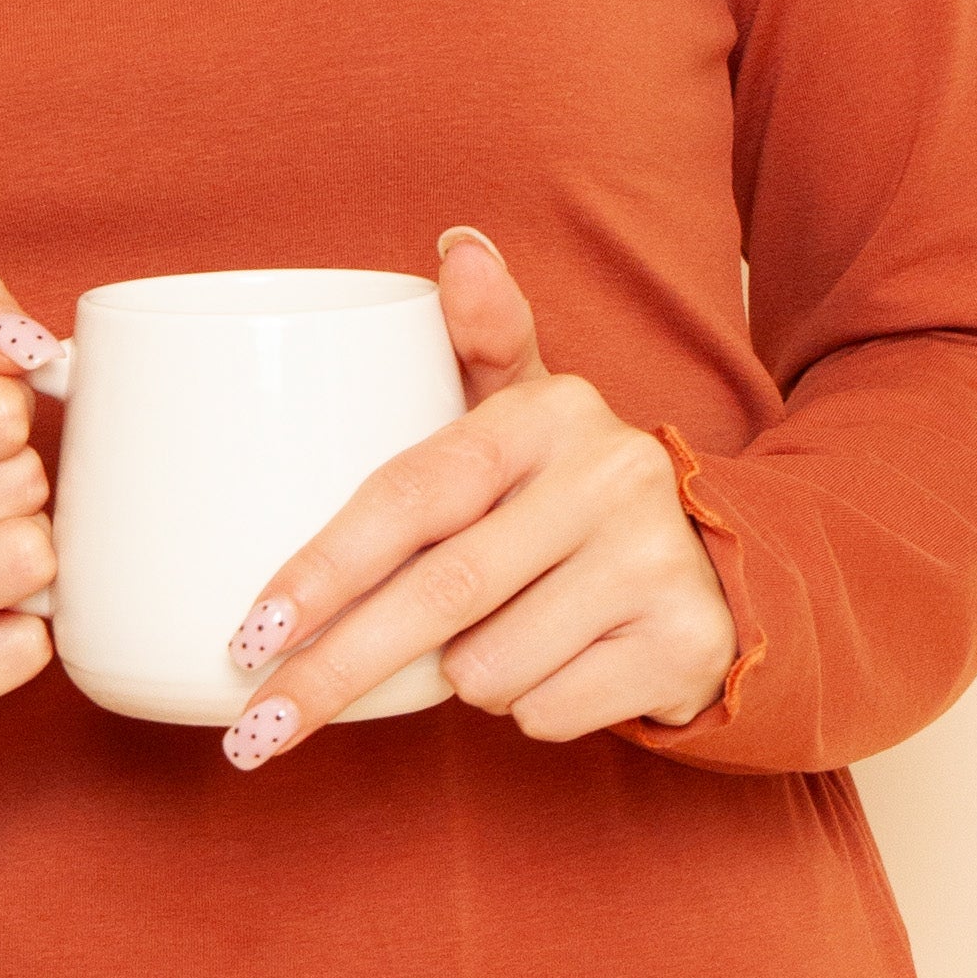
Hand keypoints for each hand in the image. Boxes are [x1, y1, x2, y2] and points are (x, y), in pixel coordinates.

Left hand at [214, 227, 738, 769]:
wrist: (725, 567)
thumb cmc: (572, 496)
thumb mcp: (532, 410)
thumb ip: (483, 338)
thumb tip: (458, 247)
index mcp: (550, 410)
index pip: (411, 492)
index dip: (323, 569)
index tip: (251, 634)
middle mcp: (612, 474)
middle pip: (437, 595)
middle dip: (333, 671)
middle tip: (257, 730)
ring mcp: (655, 561)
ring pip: (485, 668)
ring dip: (459, 680)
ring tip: (493, 638)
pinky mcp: (685, 643)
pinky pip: (544, 714)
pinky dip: (528, 710)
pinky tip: (559, 667)